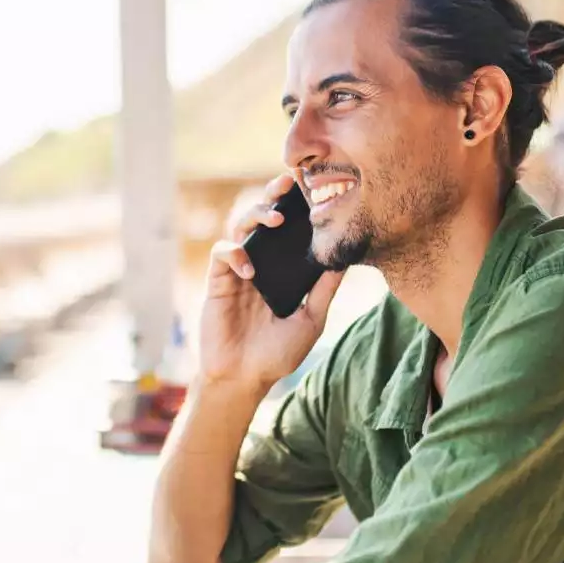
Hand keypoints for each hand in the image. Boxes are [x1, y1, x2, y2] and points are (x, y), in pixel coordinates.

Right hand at [199, 174, 343, 390]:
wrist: (244, 378)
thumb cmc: (278, 353)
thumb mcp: (311, 320)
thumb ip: (324, 290)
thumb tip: (346, 258)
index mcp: (282, 270)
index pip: (288, 230)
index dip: (295, 206)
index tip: (310, 187)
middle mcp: (260, 264)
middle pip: (262, 218)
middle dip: (272, 195)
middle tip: (287, 183)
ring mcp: (237, 271)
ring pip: (240, 227)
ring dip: (255, 215)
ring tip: (274, 218)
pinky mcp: (217, 281)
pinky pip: (222, 253)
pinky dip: (235, 253)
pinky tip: (250, 270)